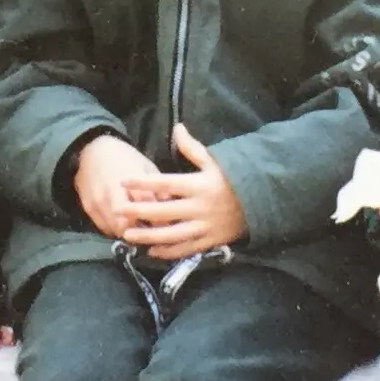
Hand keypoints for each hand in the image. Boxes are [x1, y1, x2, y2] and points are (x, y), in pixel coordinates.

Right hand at [74, 135, 164, 240]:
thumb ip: (158, 186)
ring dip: (129, 232)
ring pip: (116, 229)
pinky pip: (105, 228)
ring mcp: (98, 201)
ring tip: (139, 231)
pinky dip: (116, 230)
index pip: (147, 204)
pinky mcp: (89, 208)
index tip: (168, 226)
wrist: (91, 150)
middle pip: (128, 222)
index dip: (159, 218)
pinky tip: (124, 226)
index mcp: (130, 178)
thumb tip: (172, 205)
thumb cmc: (124, 157)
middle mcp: (112, 192)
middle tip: (152, 232)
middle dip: (142, 230)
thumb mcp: (145, 166)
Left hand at [118, 123, 248, 260]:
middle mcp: (199, 208)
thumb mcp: (215, 161)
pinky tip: (151, 251)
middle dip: (138, 211)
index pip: (165, 183)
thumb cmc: (234, 179)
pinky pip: (185, 249)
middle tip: (117, 210)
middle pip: (163, 211)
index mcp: (198, 185)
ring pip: (171, 235)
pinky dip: (168, 252)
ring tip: (128, 235)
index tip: (124, 181)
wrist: (262, 202)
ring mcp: (204, 227)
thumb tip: (177, 127)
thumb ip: (192, 148)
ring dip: (148, 236)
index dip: (143, 183)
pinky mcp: (209, 242)